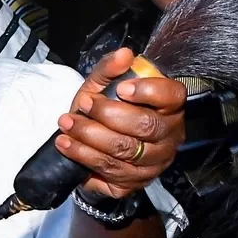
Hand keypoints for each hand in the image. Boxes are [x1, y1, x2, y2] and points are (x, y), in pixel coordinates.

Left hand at [54, 47, 185, 199]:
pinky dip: (85, 158)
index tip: (121, 89)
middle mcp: (169, 136)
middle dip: (107, 114)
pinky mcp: (136, 182)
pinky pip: (111, 172)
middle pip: (144, 126)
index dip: (147, 92)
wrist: (96, 145)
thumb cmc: (107, 110)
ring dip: (89, 137)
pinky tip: (68, 147)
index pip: (171, 96)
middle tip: (82, 105)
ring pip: (124, 151)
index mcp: (170, 106)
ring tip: (66, 125)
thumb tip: (123, 54)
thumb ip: (111, 68)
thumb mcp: (104, 85)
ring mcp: (155, 162)